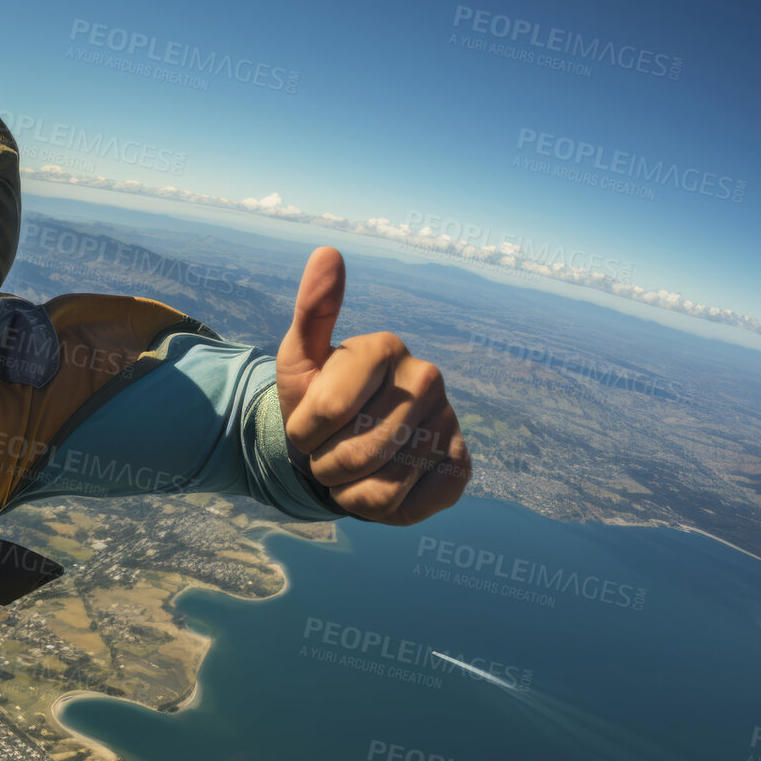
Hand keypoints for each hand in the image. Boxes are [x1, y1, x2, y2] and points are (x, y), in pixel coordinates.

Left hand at [275, 247, 469, 524]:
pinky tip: (379, 483)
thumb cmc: (315, 397)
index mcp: (388, 347)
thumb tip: (327, 251)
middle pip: (355, 453)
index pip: (324, 413)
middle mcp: (429, 378)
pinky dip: (379, 509)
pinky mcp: (461, 465)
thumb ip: (312, 310)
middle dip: (324, 465)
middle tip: (327, 450)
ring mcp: (449, 421)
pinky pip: (408, 507)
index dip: (301, 433)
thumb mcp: (299, 357)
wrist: (341, 443)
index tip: (305, 424)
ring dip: (347, 491)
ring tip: (348, 468)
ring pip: (381, 486)